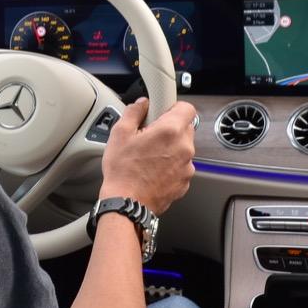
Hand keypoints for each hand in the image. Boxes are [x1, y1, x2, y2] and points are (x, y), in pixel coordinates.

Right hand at [100, 98, 196, 215]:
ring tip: (149, 156)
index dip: (174, 107)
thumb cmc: (123, 171)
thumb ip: (134, 112)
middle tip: (150, 134)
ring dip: (170, 148)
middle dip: (170, 128)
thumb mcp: (120, 134)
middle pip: (185, 128)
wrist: (127, 203)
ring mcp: (186, 167)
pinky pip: (181, 166)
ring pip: (183, 148)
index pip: (187, 108)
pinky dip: (170, 165)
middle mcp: (184, 148)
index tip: (162, 111)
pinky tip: (152, 170)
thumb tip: (142, 104)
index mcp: (170, 131)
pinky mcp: (184, 182)